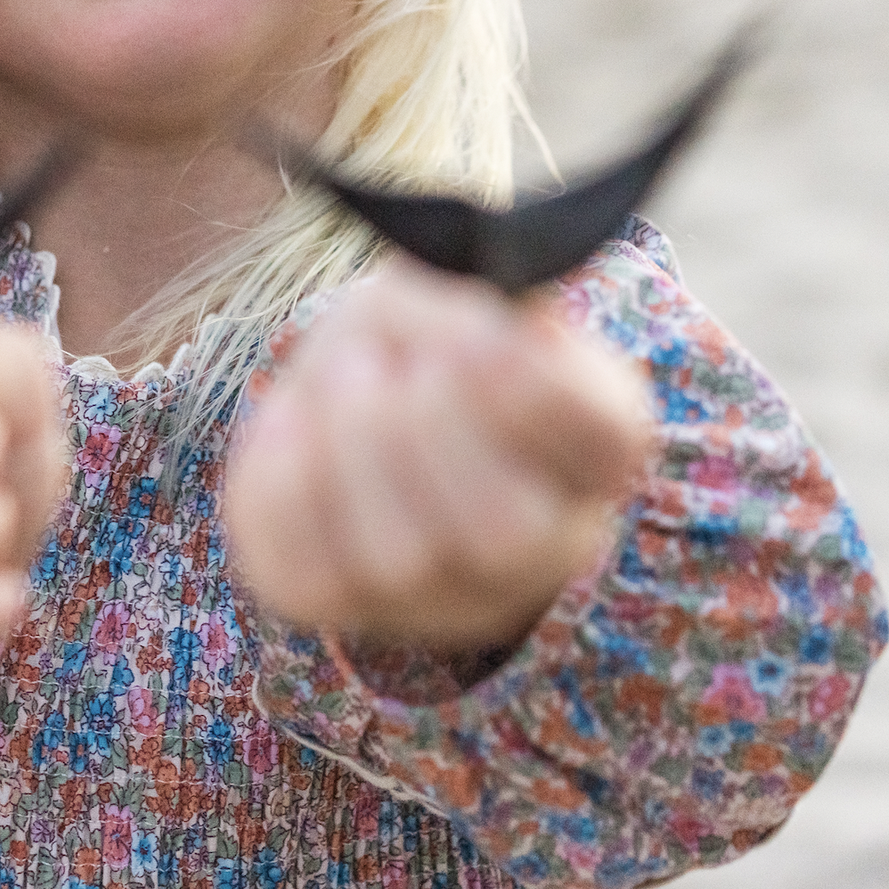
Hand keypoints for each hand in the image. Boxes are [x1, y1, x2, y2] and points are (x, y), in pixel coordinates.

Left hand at [222, 261, 651, 652]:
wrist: (347, 376)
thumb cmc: (413, 336)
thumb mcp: (440, 288)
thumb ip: (460, 310)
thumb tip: (470, 350)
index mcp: (596, 452)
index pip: (604, 438)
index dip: (536, 390)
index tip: (477, 338)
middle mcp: (540, 550)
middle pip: (504, 530)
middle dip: (426, 426)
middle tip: (387, 361)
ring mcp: (441, 595)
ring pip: (397, 559)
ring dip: (349, 441)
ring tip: (344, 378)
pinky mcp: (335, 601)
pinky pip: (303, 572)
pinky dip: (284, 479)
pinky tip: (295, 425)